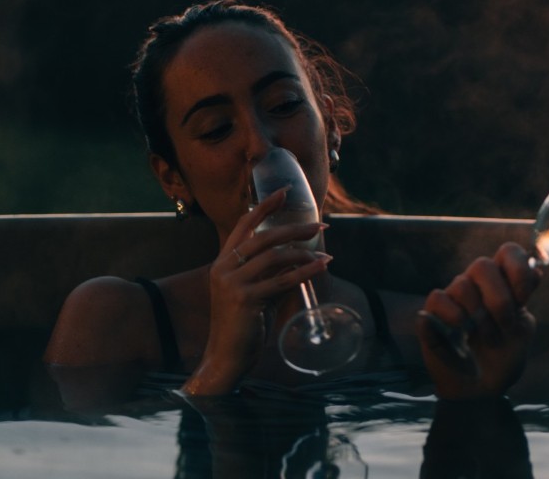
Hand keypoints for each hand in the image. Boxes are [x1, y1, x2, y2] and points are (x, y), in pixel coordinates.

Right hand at [182, 188, 330, 395]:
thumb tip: (300, 258)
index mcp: (223, 262)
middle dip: (295, 228)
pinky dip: (305, 271)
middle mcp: (224, 268)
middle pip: (264, 237)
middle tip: (320, 225)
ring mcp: (233, 284)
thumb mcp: (254, 292)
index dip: (264, 205)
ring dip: (304, 252)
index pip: (244, 225)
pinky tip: (321, 266)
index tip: (285, 191)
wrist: (225, 357)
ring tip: (325, 252)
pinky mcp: (245, 300)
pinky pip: (281, 281)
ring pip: (274, 257)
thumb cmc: (242, 325)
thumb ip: (271, 274)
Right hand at [417, 242, 540, 399]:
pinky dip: (452, 317)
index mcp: (501, 283)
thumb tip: (537, 270)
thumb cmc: (503, 357)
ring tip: (486, 339)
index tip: (523, 298)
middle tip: (505, 325)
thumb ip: (525, 299)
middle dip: (499, 298)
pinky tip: (460, 334)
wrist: (482, 390)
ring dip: (479, 317)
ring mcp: (452, 298)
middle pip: (482, 265)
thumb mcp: (523, 328)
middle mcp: (476, 285)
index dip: (517, 268)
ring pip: (462, 285)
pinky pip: (438, 299)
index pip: (508, 252)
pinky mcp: (431, 315)